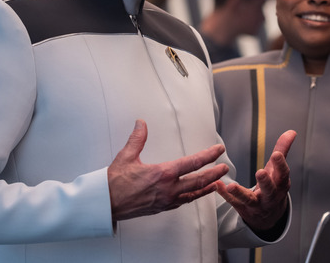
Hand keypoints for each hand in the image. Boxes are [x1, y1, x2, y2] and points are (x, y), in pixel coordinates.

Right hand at [108, 119, 228, 220]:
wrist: (105, 205)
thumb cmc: (114, 182)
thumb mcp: (126, 156)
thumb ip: (137, 138)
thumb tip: (141, 122)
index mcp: (163, 174)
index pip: (193, 163)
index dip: (209, 155)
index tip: (218, 150)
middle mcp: (168, 188)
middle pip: (199, 181)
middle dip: (214, 173)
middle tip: (224, 167)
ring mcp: (166, 200)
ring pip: (193, 193)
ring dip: (207, 187)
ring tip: (218, 182)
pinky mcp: (162, 208)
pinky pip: (183, 201)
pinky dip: (194, 196)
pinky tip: (197, 193)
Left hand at [215, 130, 296, 231]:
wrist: (268, 215)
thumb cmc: (274, 186)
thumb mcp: (279, 170)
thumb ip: (283, 150)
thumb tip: (292, 132)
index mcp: (280, 184)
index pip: (283, 174)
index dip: (281, 164)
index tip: (276, 154)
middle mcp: (270, 196)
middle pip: (269, 190)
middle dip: (265, 182)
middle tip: (260, 172)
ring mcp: (256, 204)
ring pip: (249, 200)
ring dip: (240, 193)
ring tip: (232, 185)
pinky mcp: (243, 209)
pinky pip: (234, 202)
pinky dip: (226, 195)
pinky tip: (218, 185)